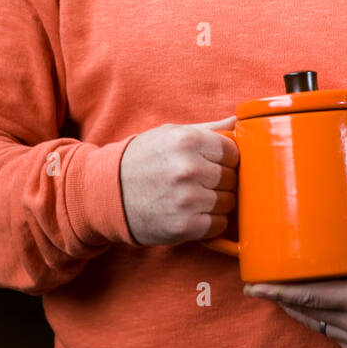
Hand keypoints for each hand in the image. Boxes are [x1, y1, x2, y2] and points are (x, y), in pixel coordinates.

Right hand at [119, 116, 238, 245]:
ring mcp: (187, 199)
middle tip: (200, 182)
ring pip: (228, 202)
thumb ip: (209, 128)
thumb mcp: (170, 134)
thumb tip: (239, 121)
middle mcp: (189, 168)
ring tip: (195, 197)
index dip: (225, 160)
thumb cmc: (142, 159)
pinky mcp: (184, 226)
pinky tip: (193, 213)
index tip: (212, 164)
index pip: (233, 152)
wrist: (107, 192)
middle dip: (221, 181)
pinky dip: (210, 222)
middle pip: (232, 178)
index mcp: (188, 140)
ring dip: (217, 202)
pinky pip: (218, 224)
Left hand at [242, 212, 346, 347]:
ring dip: (295, 308)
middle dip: (279, 298)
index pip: (312, 296)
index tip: (255, 285)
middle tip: (255, 284)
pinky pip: (331, 333)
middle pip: (308, 311)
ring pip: (316, 324)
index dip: (280, 291)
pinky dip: (317, 318)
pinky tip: (308, 303)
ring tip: (276, 290)